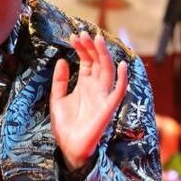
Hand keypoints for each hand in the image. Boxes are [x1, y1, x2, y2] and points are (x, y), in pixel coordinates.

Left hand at [51, 31, 128, 170]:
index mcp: (85, 85)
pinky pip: (119, 91)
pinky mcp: (108, 107)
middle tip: (84, 33)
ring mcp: (103, 96)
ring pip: (107, 71)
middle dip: (92, 47)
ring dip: (104, 55)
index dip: (82, 48)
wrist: (69, 147)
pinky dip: (122, 79)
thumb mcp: (57, 99)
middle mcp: (96, 88)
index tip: (73, 36)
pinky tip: (122, 65)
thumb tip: (62, 59)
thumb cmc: (65, 125)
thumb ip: (60, 80)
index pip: (87, 61)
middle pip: (97, 62)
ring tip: (97, 39)